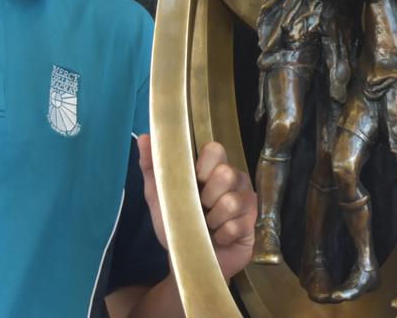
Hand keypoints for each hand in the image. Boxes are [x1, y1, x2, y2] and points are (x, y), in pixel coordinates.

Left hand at [136, 136, 256, 280]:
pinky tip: (217, 238)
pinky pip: (235, 226)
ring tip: (208, 225)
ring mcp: (246, 200)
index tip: (194, 181)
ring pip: (230, 202)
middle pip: (226, 174)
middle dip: (206, 197)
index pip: (216, 149)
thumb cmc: (177, 223)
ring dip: (212, 220)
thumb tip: (145, 137)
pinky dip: (220, 236)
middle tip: (200, 208)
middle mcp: (234, 179)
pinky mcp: (251, 223)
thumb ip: (153, 166)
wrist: (186, 260)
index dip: (203, 165)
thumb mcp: (159, 196)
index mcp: (213, 168)